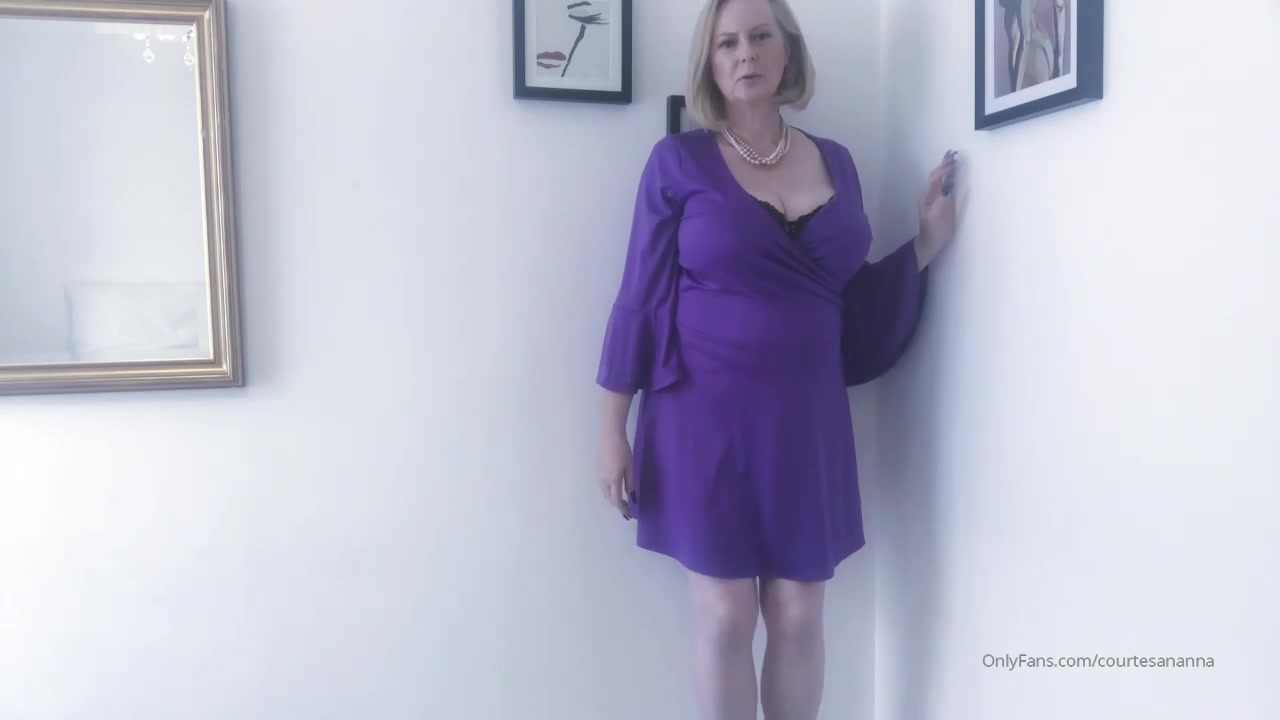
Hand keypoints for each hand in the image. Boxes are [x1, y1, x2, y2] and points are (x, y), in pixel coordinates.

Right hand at [597, 431, 633, 519]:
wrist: (610, 436)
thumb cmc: (623, 451)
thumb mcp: (629, 467)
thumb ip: (630, 483)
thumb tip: (631, 497)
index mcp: (612, 480)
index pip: (616, 500)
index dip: (622, 508)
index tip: (629, 514)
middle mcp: (603, 480)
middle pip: (609, 498)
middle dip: (617, 505)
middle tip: (627, 508)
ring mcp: (598, 476)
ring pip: (605, 493)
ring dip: (613, 498)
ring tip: (623, 500)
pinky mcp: (597, 471)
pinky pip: (603, 486)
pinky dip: (609, 491)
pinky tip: (616, 489)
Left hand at [916, 149, 960, 268]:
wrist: (929, 244)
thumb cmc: (936, 231)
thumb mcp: (942, 215)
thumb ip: (945, 197)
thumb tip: (949, 182)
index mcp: (927, 196)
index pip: (936, 177)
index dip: (945, 169)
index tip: (956, 161)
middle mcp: (927, 194)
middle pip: (935, 175)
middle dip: (944, 164)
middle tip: (954, 154)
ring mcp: (930, 198)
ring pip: (936, 179)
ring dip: (944, 168)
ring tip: (952, 159)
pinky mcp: (935, 202)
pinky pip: (939, 184)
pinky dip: (945, 176)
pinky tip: (949, 174)